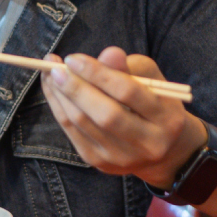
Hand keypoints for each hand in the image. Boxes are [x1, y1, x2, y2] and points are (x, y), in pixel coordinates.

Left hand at [41, 48, 205, 188]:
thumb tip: (108, 54)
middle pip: (105, 114)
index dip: (98, 73)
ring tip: (50, 74)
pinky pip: (72, 132)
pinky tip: (52, 90)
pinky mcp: (101, 163)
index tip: (74, 58)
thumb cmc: (155, 104)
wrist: (165, 151)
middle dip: (75, 88)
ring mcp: (123, 157)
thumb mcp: (153, 81)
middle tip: (55, 68)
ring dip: (60, 96)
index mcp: (166, 118)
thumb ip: (132, 66)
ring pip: (83, 124)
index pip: (128, 92)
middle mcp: (148, 143)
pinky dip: (58, 108)